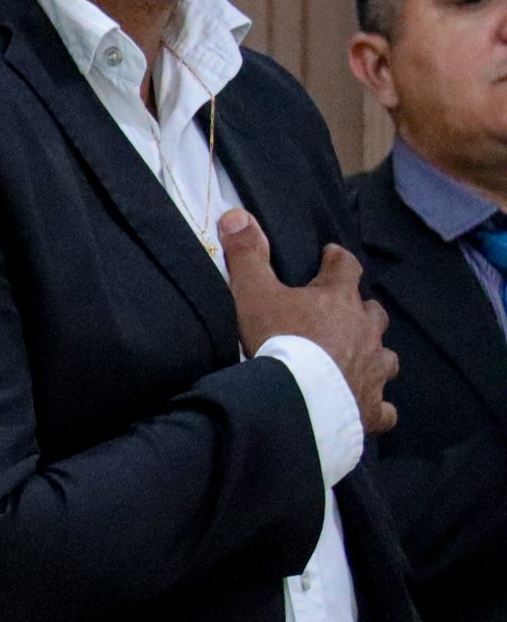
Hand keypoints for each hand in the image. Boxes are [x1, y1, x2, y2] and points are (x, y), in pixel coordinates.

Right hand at [219, 211, 398, 434]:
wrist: (295, 399)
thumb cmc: (277, 342)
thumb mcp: (253, 294)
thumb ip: (247, 256)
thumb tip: (236, 214)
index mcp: (339, 299)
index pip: (346, 266)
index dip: (337, 260)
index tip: (329, 257)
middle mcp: (365, 330)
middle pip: (372, 312)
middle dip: (359, 311)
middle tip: (341, 315)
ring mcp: (373, 369)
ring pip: (385, 356)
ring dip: (372, 354)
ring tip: (356, 359)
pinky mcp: (371, 406)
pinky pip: (384, 408)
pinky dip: (376, 405)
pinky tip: (367, 407)